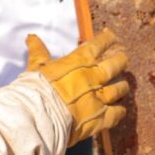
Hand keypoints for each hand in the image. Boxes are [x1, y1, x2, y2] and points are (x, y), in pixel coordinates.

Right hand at [26, 28, 129, 146]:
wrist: (38, 115)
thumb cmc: (36, 88)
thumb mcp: (37, 66)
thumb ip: (38, 52)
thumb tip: (31, 37)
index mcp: (79, 61)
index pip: (99, 44)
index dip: (108, 39)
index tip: (112, 37)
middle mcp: (93, 77)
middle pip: (116, 64)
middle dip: (121, 60)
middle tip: (123, 59)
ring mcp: (99, 97)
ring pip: (120, 89)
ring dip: (122, 87)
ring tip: (123, 86)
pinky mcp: (101, 117)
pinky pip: (118, 113)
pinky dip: (120, 111)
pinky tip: (120, 110)